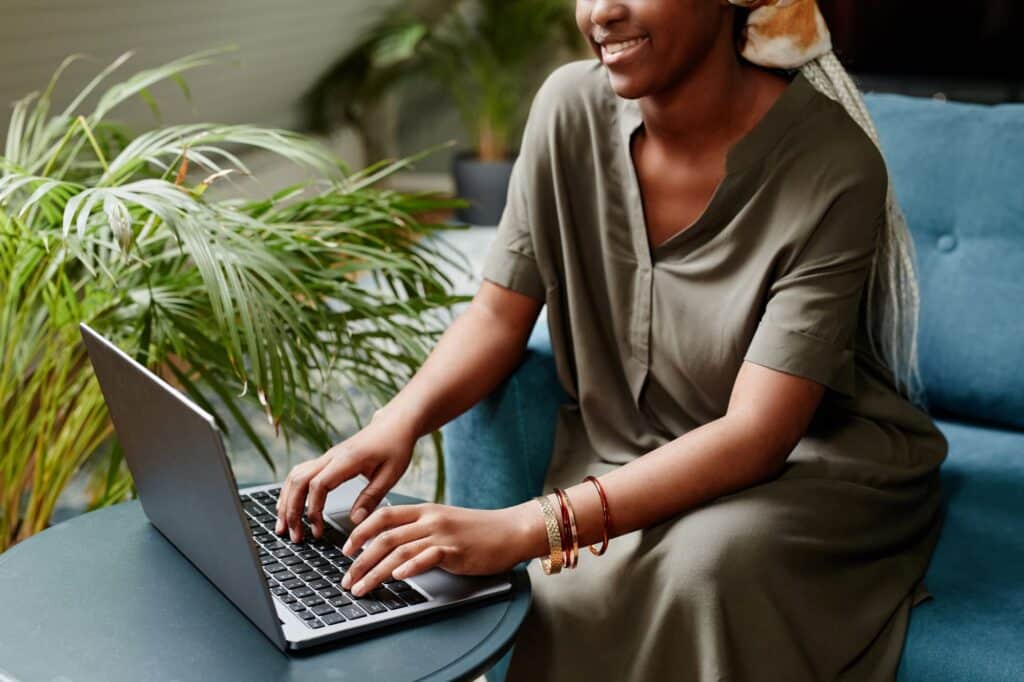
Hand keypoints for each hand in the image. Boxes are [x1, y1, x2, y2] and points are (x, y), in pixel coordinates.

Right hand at [275, 408, 416, 542]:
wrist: (395, 423)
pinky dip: (291, 491)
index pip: (318, 485)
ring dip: (286, 501)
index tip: (317, 530)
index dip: (313, 510)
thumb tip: (355, 521)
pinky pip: (301, 473)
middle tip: (293, 536)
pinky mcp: (327, 459)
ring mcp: (327, 457)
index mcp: (347, 460)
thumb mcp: (391, 474)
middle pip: (299, 482)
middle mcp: (331, 456)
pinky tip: (288, 506)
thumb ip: (371, 497)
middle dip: (291, 510)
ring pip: (295, 477)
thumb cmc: (396, 446)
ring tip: (284, 526)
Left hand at [338, 502, 539, 596]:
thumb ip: (418, 529)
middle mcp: (430, 519)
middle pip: (384, 537)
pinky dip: (410, 568)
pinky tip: (397, 577)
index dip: (360, 532)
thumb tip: (390, 545)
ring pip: (399, 551)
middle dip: (359, 560)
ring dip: (375, 572)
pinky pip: (427, 557)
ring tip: (361, 587)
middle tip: (346, 578)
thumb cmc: (477, 530)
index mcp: (424, 510)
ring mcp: (442, 534)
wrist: (510, 530)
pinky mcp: (456, 551)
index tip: (346, 550)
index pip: (383, 516)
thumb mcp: (443, 521)